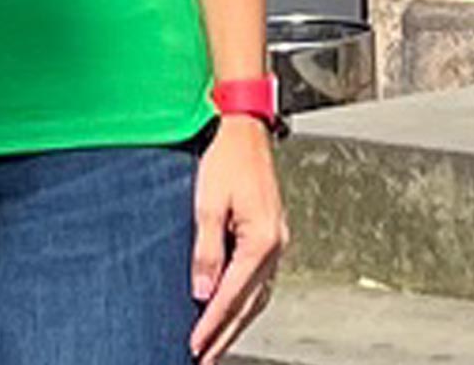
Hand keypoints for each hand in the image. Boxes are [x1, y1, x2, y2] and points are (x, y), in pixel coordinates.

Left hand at [189, 117, 287, 359]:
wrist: (245, 131)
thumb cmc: (226, 159)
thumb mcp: (207, 204)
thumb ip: (206, 251)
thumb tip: (203, 293)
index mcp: (262, 241)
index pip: (233, 295)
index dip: (212, 324)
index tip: (195, 345)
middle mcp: (276, 248)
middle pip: (249, 304)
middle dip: (226, 334)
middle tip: (206, 358)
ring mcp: (278, 244)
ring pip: (257, 297)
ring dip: (237, 323)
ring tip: (218, 344)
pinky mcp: (272, 237)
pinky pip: (260, 281)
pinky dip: (246, 301)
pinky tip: (234, 310)